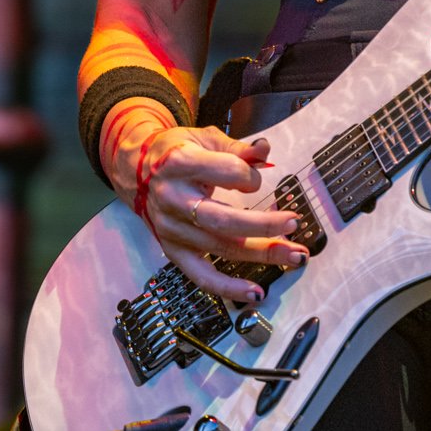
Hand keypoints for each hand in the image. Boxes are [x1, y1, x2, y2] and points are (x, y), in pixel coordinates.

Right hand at [107, 119, 308, 302]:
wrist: (135, 172)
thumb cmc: (176, 152)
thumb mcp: (203, 138)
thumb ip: (237, 147)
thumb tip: (264, 150)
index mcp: (182, 163)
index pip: (227, 172)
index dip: (250, 175)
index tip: (258, 177)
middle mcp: (174, 199)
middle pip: (224, 219)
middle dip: (264, 225)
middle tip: (294, 223)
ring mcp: (172, 229)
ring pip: (221, 247)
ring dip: (261, 253)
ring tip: (295, 256)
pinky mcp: (173, 251)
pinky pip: (202, 276)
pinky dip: (229, 288)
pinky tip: (256, 292)